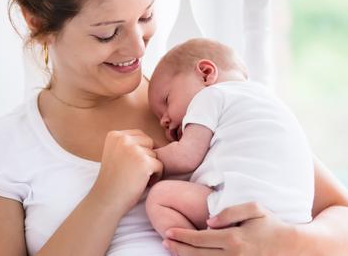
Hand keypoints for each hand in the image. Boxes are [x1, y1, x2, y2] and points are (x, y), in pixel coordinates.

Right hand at [92, 130, 162, 216]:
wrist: (105, 199)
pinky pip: (160, 166)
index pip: (140, 135)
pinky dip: (156, 176)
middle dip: (147, 157)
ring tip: (138, 178)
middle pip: (149, 142)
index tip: (132, 164)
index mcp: (114, 135)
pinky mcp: (144, 162)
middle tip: (136, 172)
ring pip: (155, 154)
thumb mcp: (114, 154)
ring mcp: (133, 150)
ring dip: (151, 167)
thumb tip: (157, 143)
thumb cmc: (113, 180)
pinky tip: (143, 183)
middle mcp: (123, 139)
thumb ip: (128, 145)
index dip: (141, 150)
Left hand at [162, 202, 296, 255]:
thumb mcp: (254, 209)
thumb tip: (208, 222)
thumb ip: (229, 212)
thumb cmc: (272, 225)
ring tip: (173, 250)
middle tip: (165, 242)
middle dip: (179, 248)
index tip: (168, 232)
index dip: (182, 236)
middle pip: (197, 254)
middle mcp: (233, 255)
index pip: (199, 238)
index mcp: (234, 239)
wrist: (294, 247)